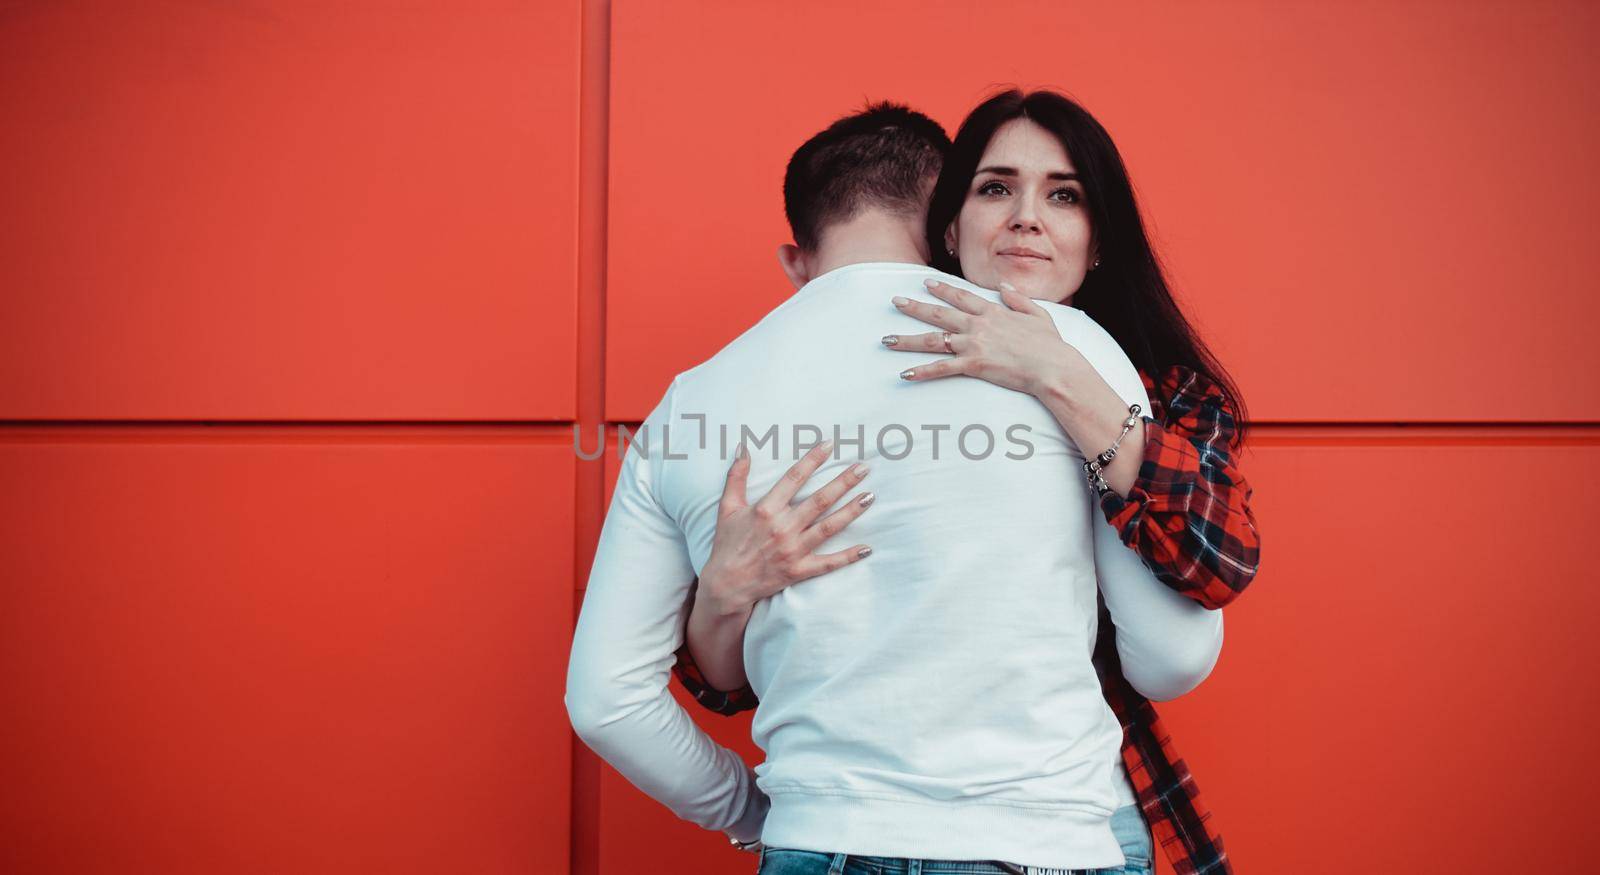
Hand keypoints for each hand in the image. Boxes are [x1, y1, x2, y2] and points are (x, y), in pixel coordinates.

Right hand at [697, 439, 874, 616]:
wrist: (726, 585)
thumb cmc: (727, 544)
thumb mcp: (728, 507)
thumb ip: (737, 477)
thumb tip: (743, 447)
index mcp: (766, 509)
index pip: (795, 478)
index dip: (813, 459)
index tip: (830, 444)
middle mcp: (783, 528)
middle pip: (820, 500)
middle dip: (844, 482)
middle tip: (864, 468)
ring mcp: (793, 550)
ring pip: (829, 527)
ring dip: (851, 511)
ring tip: (870, 497)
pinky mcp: (799, 570)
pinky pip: (828, 563)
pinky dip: (848, 556)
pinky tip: (867, 548)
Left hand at [886, 279, 1092, 398]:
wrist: (1053, 366)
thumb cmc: (1049, 344)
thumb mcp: (1037, 314)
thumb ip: (1018, 298)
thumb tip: (1004, 286)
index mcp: (993, 312)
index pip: (961, 296)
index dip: (942, 289)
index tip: (925, 283)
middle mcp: (978, 325)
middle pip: (939, 314)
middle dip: (915, 307)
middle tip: (894, 302)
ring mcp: (974, 344)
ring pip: (933, 340)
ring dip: (907, 340)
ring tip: (886, 340)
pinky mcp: (974, 365)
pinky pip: (942, 369)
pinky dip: (922, 372)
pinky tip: (904, 374)